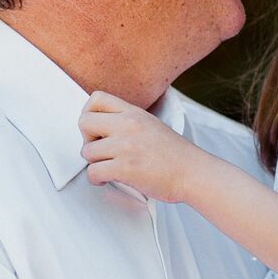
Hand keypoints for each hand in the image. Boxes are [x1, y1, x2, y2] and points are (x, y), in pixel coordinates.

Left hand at [78, 91, 206, 203]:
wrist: (193, 173)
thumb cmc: (174, 155)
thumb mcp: (151, 124)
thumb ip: (128, 121)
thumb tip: (101, 128)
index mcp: (134, 113)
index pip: (96, 98)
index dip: (89, 114)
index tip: (97, 130)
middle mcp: (128, 125)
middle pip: (84, 122)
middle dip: (87, 139)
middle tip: (100, 150)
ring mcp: (126, 146)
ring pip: (87, 152)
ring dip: (94, 163)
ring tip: (108, 168)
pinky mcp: (125, 168)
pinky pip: (93, 172)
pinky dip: (96, 179)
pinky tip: (107, 180)